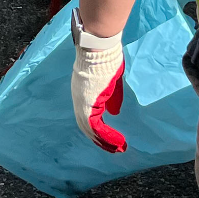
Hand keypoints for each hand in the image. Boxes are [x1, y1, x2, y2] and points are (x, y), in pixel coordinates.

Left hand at [71, 10, 126, 152]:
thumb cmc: (106, 59)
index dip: (98, 127)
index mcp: (84, 92)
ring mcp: (82, 102)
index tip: (108, 136)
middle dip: (101, 139)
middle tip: (114, 149)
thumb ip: (111, 98)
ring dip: (105, 142)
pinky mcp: (87, 105)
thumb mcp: (111, 81)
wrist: (98, 48)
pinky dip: (106, 137)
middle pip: (87, 125)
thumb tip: (114, 113)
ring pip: (90, 129)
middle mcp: (79, 99)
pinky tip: (118, 143)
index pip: (88, 115)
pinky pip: (96, 127)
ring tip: (118, 149)